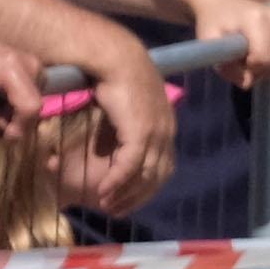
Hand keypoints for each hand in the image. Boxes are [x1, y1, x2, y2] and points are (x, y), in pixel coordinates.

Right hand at [54, 51, 178, 218]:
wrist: (116, 58)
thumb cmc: (115, 79)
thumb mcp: (120, 112)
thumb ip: (117, 133)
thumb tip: (104, 151)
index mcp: (165, 127)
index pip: (163, 166)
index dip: (147, 186)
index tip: (129, 200)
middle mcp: (166, 132)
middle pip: (157, 176)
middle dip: (137, 196)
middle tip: (117, 210)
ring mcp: (156, 132)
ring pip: (144, 174)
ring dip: (125, 193)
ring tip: (107, 205)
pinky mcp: (141, 131)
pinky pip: (130, 165)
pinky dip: (117, 181)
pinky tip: (104, 191)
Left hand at [211, 0, 269, 85]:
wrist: (220, 1)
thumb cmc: (212, 22)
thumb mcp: (209, 44)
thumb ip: (226, 68)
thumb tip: (247, 83)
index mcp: (256, 20)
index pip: (264, 57)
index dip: (250, 68)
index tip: (235, 62)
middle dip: (258, 70)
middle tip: (240, 63)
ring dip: (267, 67)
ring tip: (250, 59)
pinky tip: (261, 56)